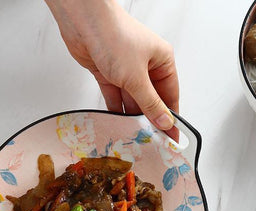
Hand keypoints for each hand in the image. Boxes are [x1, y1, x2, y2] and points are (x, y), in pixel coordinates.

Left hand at [45, 0, 178, 133]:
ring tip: (133, 137)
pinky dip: (115, 110)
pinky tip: (117, 124)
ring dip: (131, 117)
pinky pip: (115, 97)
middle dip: (149, 119)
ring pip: (132, 100)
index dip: (171, 117)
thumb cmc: (116, 38)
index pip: (170, 95)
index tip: (171, 137)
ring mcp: (125, 71)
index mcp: (162, 61)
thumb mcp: (137, 77)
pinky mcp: (107, 74)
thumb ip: (150, 103)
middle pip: (150, 100)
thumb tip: (165, 122)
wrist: (84, 23)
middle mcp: (145, 66)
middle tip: (150, 142)